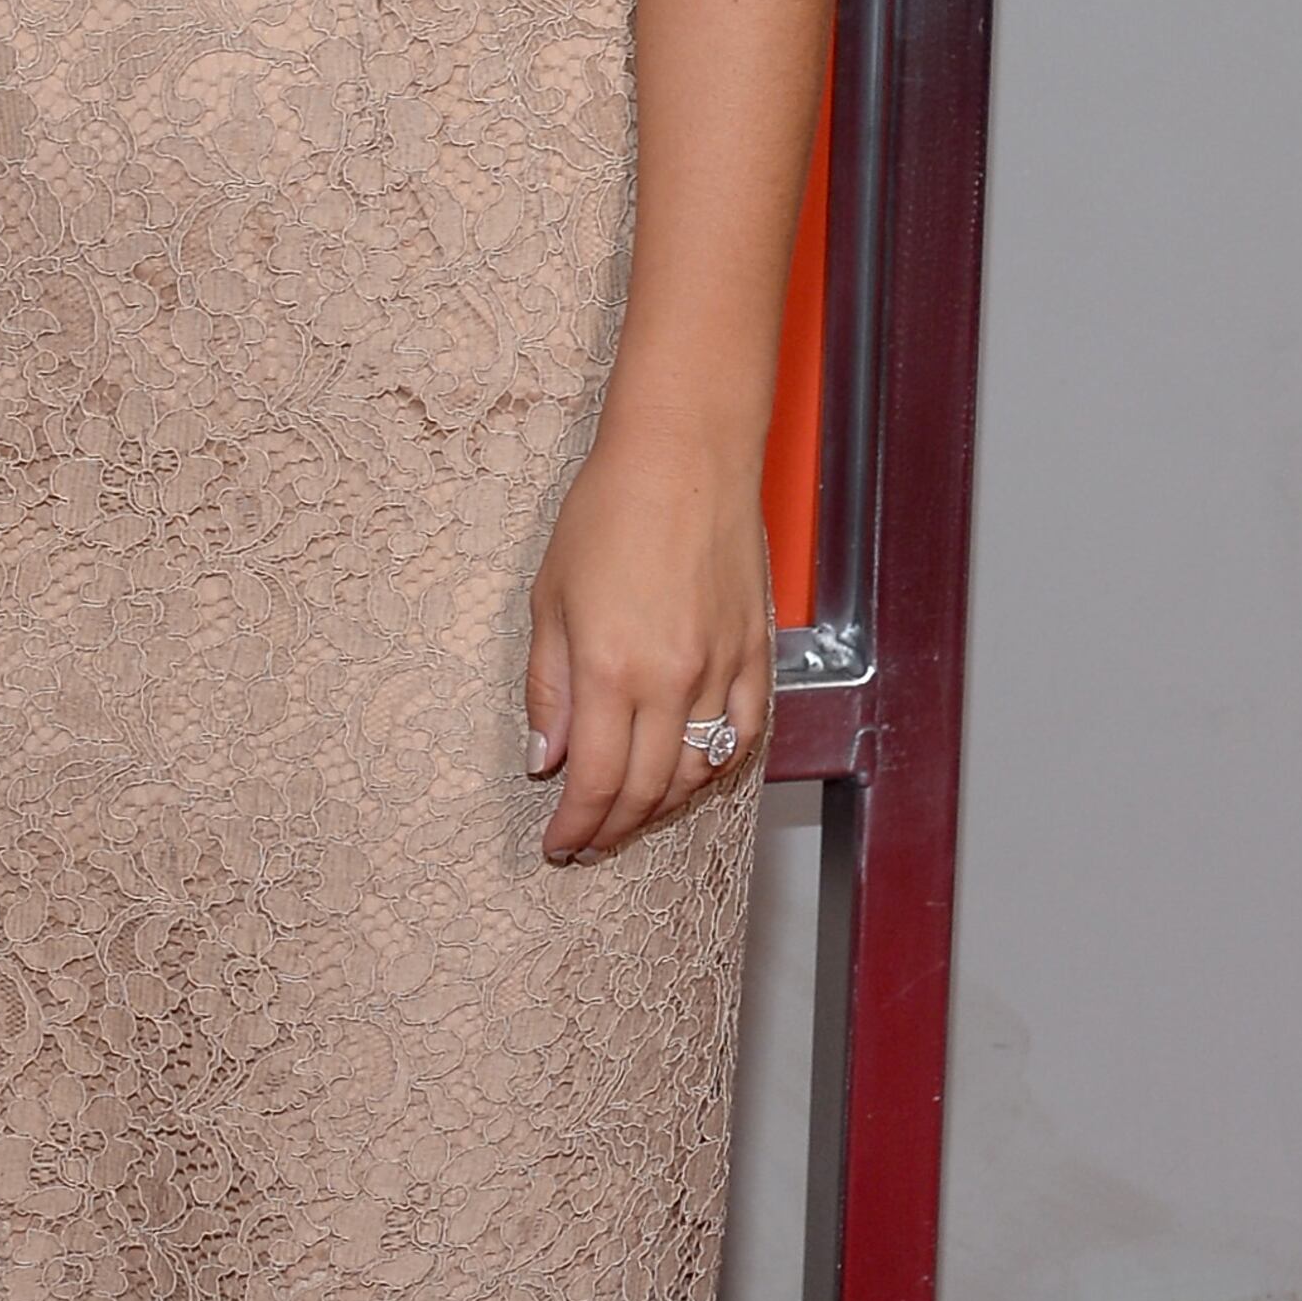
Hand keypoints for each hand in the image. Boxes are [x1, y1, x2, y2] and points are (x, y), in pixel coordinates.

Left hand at [520, 423, 765, 862]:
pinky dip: (716, 766)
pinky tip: (692, 775)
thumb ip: (548, 687)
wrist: (685, 455)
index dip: (575, 825)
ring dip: (660, 806)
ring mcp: (721, 669)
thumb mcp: (550, 598)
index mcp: (609, 668)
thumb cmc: (609, 510)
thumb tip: (546, 758)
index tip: (559, 844)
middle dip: (612, 828)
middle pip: (645, 789)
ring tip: (631, 816)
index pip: (594, 781)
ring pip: (697, 771)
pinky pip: (743, 733)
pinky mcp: (755, 652)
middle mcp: (671, 679)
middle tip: (588, 842)